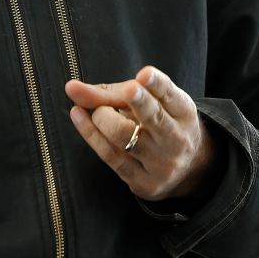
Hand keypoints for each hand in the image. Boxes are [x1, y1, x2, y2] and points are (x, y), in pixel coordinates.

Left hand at [65, 66, 217, 201]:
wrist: (187, 171)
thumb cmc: (159, 123)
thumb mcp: (147, 103)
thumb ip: (112, 92)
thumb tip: (71, 88)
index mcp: (183, 113)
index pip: (170, 95)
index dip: (157, 84)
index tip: (144, 74)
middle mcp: (176, 139)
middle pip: (154, 118)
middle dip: (137, 101)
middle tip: (127, 89)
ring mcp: (161, 164)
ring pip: (124, 135)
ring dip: (102, 116)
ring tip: (96, 109)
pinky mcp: (144, 183)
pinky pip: (110, 155)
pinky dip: (90, 133)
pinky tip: (78, 116)